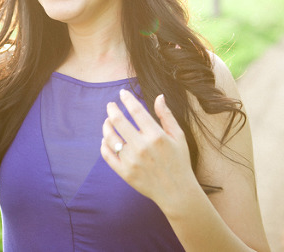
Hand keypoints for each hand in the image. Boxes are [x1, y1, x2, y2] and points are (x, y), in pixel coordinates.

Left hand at [101, 89, 198, 213]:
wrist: (176, 191)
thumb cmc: (179, 160)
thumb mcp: (178, 136)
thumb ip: (166, 116)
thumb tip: (159, 96)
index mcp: (156, 135)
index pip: (136, 111)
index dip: (128, 100)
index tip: (122, 93)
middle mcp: (141, 147)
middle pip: (119, 121)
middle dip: (112, 109)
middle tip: (111, 104)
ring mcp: (131, 161)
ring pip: (110, 138)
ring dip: (106, 126)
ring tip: (108, 121)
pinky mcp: (124, 173)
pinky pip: (108, 155)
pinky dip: (104, 145)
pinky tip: (105, 139)